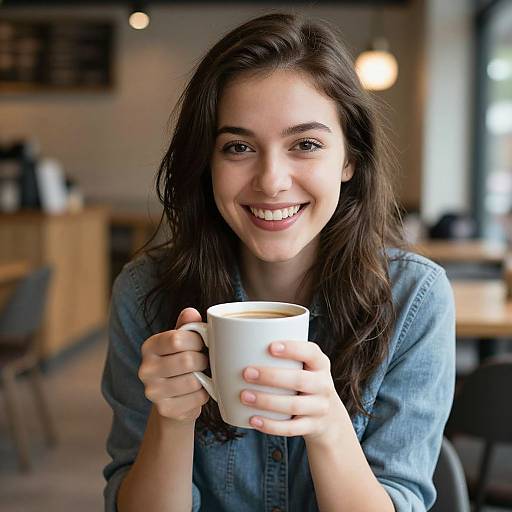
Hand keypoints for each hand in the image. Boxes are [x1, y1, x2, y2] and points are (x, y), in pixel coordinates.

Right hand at [138, 308, 209, 422]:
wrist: (174, 397)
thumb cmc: (181, 361)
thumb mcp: (183, 340)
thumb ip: (187, 325)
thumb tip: (191, 312)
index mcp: (149, 346)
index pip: (177, 339)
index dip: (197, 341)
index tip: (201, 344)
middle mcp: (145, 369)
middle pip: (187, 361)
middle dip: (203, 360)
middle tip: (203, 362)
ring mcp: (152, 392)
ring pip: (193, 381)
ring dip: (204, 378)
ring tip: (200, 375)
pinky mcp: (165, 410)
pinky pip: (196, 399)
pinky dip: (203, 394)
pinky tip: (197, 391)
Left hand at [240, 340, 347, 442]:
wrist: (330, 418)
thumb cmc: (305, 383)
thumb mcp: (305, 367)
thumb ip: (284, 359)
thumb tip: (239, 349)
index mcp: (320, 364)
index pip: (311, 352)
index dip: (292, 349)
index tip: (270, 347)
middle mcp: (323, 385)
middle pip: (299, 380)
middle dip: (271, 377)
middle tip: (246, 373)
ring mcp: (319, 408)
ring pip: (293, 405)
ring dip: (266, 401)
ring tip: (244, 396)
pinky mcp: (312, 427)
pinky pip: (291, 428)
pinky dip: (271, 425)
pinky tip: (253, 419)